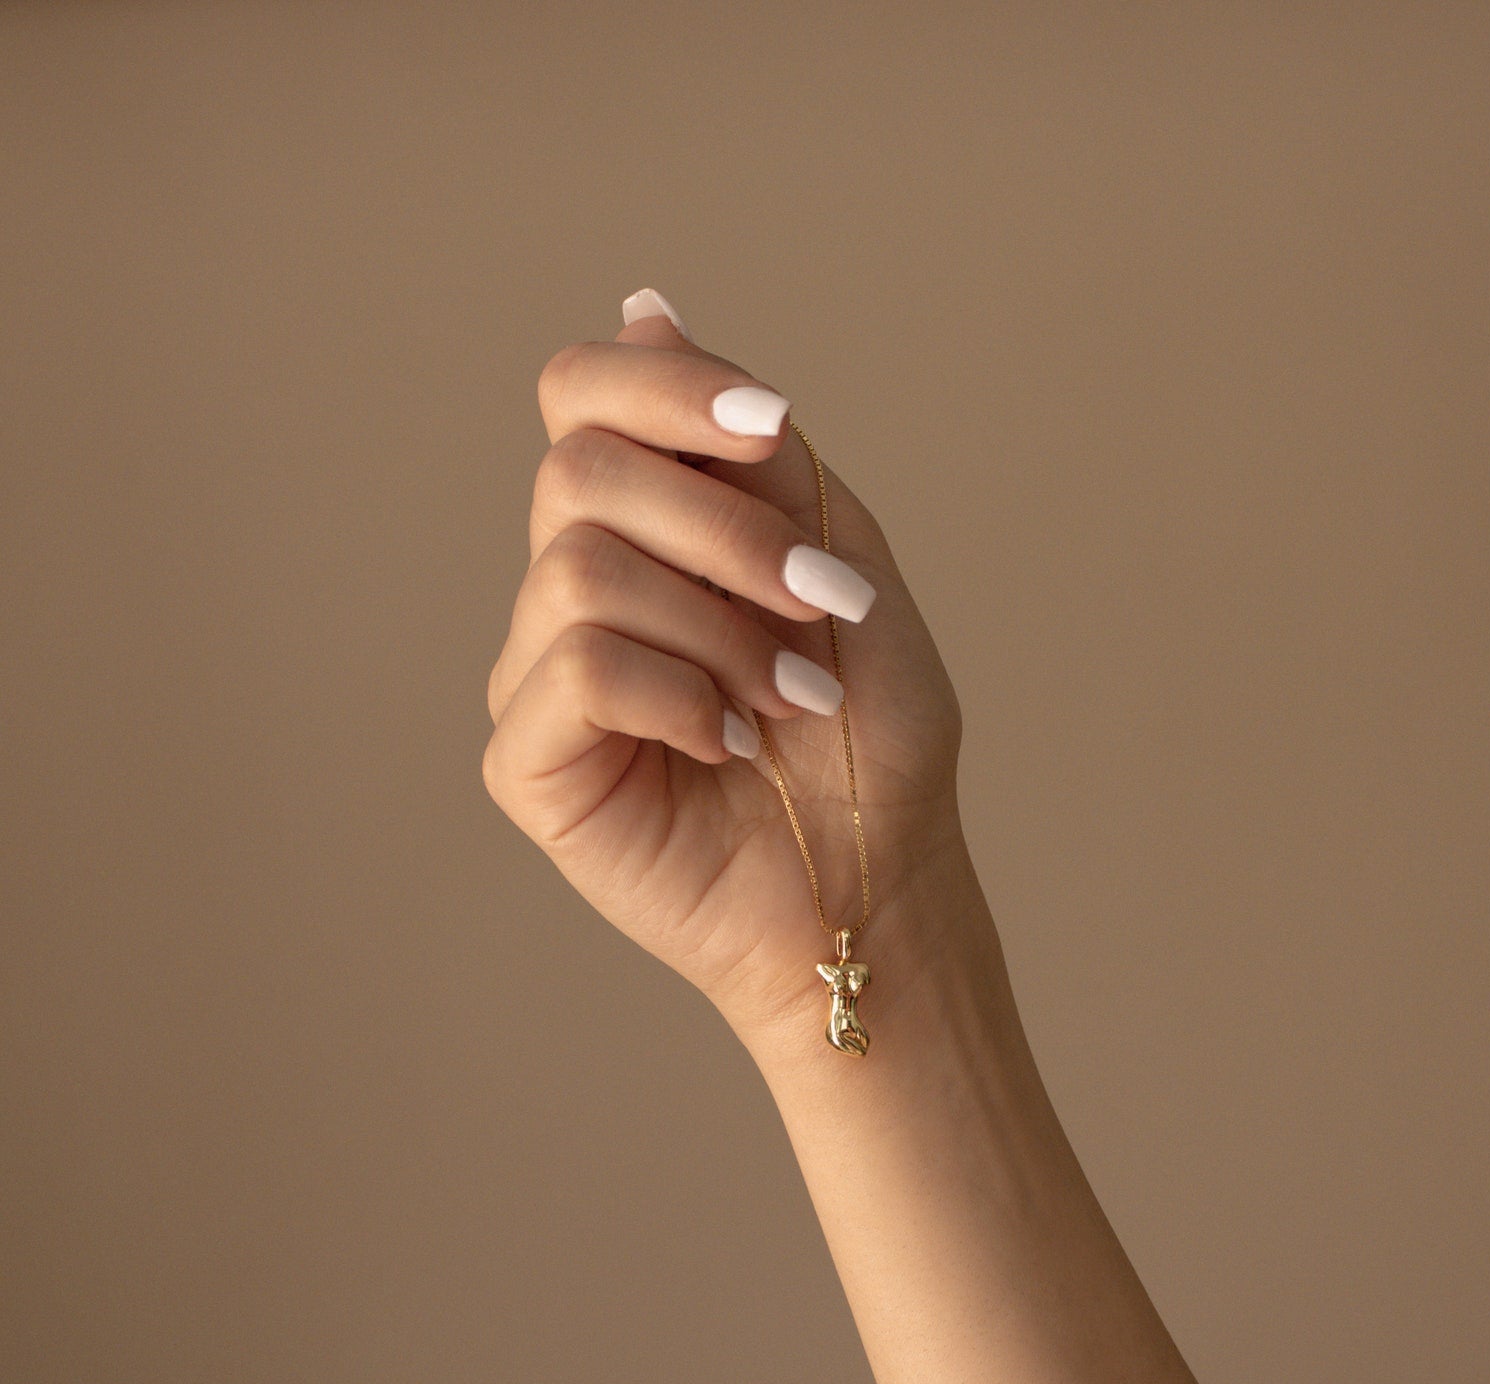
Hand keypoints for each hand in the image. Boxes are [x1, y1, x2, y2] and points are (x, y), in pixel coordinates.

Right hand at [484, 293, 969, 1044]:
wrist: (875, 883)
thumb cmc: (866, 737)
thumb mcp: (839, 562)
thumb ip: (750, 454)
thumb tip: (643, 308)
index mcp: (647, 526)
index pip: (583, 393)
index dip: (666, 390)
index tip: (771, 431)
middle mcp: (575, 582)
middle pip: (581, 471)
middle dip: (727, 534)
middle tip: (820, 609)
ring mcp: (541, 672)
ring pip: (581, 568)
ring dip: (718, 630)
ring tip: (790, 704)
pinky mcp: (527, 760)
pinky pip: (571, 668)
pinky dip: (676, 695)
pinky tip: (729, 747)